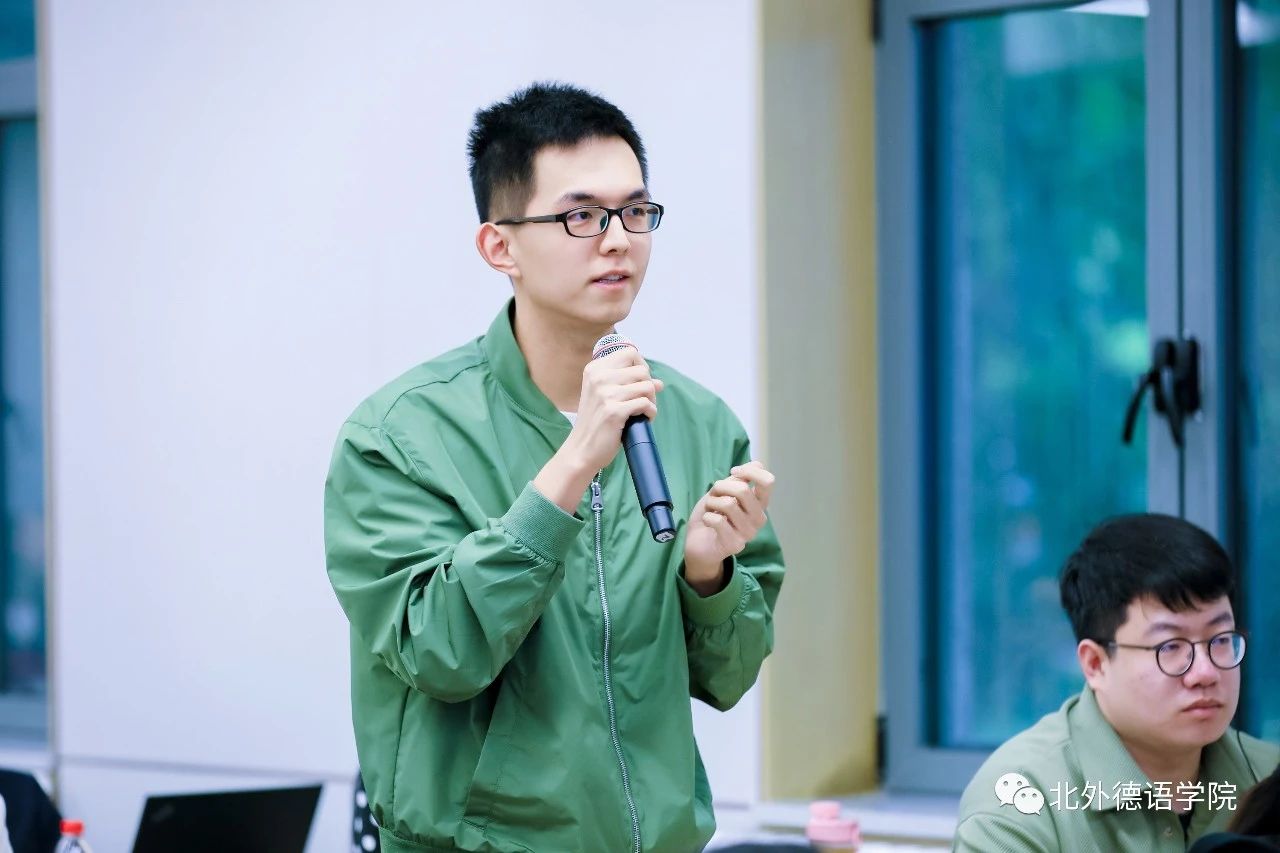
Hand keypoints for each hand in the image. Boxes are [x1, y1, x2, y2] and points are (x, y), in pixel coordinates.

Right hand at [533, 346, 662, 511]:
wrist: (582, 449)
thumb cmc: (596, 422)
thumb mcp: (603, 395)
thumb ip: (627, 384)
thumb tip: (659, 382)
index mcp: (594, 370)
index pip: (630, 353)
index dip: (642, 366)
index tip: (640, 382)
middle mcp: (599, 378)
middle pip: (642, 370)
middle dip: (649, 386)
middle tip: (644, 401)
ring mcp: (606, 394)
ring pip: (647, 386)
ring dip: (652, 401)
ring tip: (644, 411)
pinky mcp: (614, 411)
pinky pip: (645, 404)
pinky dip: (650, 412)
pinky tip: (643, 420)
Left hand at [683, 461, 774, 593]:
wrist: (699, 543)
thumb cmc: (713, 514)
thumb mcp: (724, 490)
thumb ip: (739, 478)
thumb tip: (756, 464)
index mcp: (759, 504)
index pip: (768, 482)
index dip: (749, 471)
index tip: (733, 472)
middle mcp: (759, 519)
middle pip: (743, 490)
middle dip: (721, 486)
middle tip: (714, 494)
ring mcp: (748, 533)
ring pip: (728, 504)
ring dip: (712, 502)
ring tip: (710, 509)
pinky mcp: (734, 545)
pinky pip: (717, 520)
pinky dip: (707, 517)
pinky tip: (708, 522)